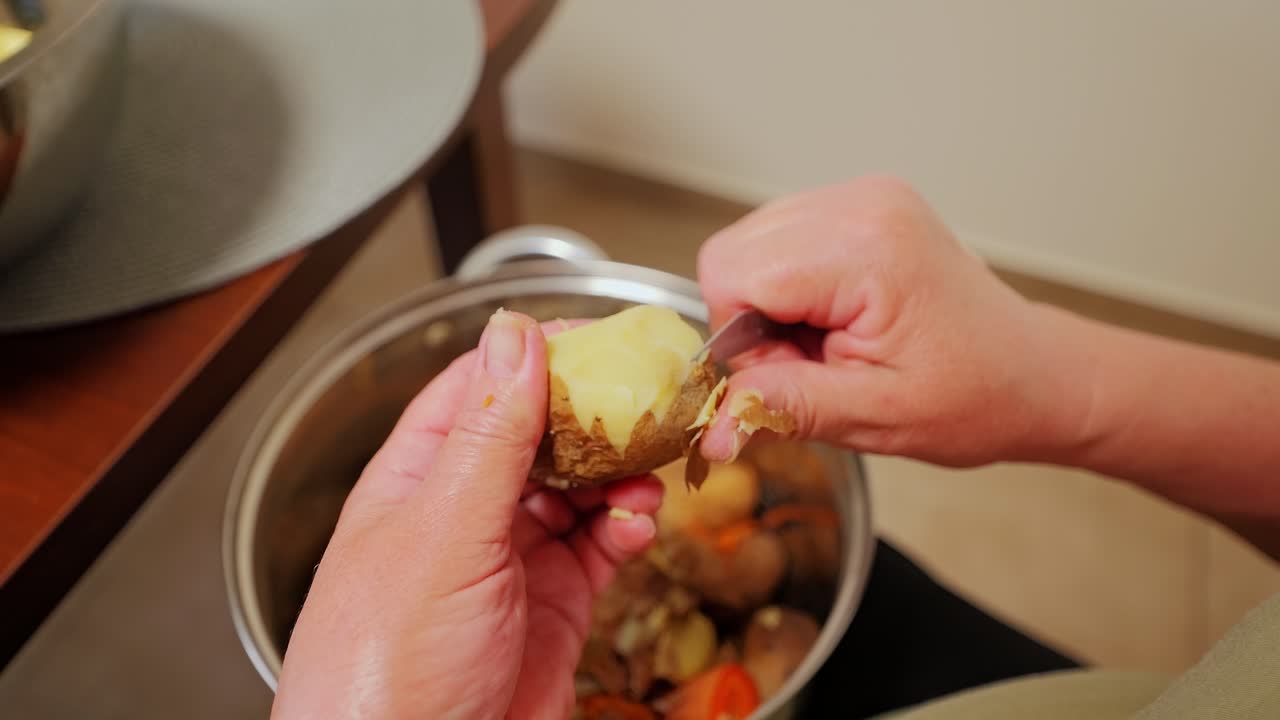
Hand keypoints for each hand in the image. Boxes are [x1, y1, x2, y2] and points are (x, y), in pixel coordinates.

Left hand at [272, 311, 662, 719]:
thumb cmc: (385, 668)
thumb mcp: (442, 533)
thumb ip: (487, 438)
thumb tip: (513, 337)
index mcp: (418, 480)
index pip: (479, 390)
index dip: (536, 357)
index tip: (597, 337)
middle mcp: (464, 513)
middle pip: (540, 436)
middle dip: (594, 417)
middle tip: (646, 401)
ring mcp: (511, 561)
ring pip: (578, 490)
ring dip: (619, 474)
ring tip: (649, 470)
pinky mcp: (554, 606)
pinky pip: (601, 547)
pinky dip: (627, 529)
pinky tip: (638, 525)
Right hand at [697, 176, 1087, 466]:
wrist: (1035, 373)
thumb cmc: (976, 395)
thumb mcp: (875, 416)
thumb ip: (783, 408)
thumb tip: (707, 427)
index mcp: (865, 247)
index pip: (731, 274)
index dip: (743, 339)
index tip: (791, 375)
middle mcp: (859, 203)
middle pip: (732, 253)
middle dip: (750, 320)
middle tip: (812, 362)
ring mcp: (861, 197)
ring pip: (749, 246)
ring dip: (769, 305)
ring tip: (830, 342)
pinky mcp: (860, 206)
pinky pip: (780, 242)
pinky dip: (789, 288)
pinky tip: (834, 319)